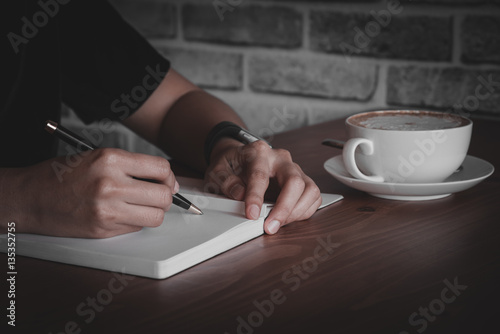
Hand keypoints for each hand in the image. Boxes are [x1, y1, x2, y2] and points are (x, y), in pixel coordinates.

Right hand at [2, 148, 177, 237]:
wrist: (30, 197)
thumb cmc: (61, 175)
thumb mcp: (96, 157)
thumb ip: (131, 165)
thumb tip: (164, 178)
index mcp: (109, 159)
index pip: (160, 168)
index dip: (169, 177)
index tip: (167, 181)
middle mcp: (110, 183)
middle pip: (163, 195)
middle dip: (166, 197)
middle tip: (159, 195)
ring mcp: (107, 209)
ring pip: (155, 216)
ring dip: (154, 212)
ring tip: (142, 206)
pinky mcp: (103, 228)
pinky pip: (136, 227)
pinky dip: (136, 222)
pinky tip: (122, 213)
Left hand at [205, 139, 321, 233]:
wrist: (240, 159)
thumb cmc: (231, 164)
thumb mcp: (217, 170)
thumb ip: (226, 181)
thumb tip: (240, 194)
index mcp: (258, 152)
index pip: (261, 175)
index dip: (256, 197)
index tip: (252, 214)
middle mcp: (281, 159)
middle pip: (295, 181)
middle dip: (284, 208)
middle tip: (271, 227)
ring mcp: (294, 169)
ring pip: (310, 190)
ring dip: (297, 212)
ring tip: (278, 224)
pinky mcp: (302, 182)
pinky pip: (313, 198)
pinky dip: (304, 212)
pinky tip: (288, 219)